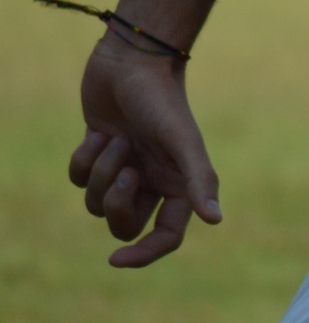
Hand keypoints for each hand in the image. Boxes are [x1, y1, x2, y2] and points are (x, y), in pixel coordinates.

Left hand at [70, 36, 221, 267]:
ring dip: (100, 172)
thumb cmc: (162, 101)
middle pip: (125, 225)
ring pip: (97, 201)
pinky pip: (79, 179)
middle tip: (124, 172)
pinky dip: (84, 159)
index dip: (143, 254)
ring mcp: (124, 168)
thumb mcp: (183, 142)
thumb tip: (215, 220)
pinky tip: (98, 134)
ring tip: (113, 140)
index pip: (166, 237)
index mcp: (179, 185)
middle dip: (116, 202)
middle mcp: (152, 182)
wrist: (132, 61)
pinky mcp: (98, 154)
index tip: (115, 261)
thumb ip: (200, 181)